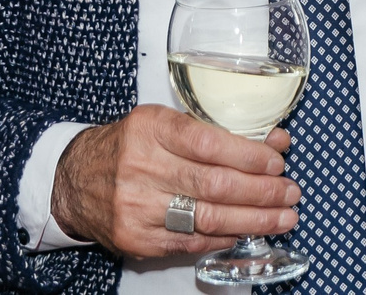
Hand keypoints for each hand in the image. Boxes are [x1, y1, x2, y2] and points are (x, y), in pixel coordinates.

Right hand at [51, 104, 297, 258]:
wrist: (75, 180)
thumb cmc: (129, 146)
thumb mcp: (163, 124)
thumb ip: (215, 131)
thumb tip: (274, 142)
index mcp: (150, 128)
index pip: (208, 142)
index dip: (249, 154)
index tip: (277, 160)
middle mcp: (141, 167)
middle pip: (213, 184)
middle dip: (261, 192)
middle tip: (290, 192)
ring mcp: (137, 207)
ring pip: (206, 218)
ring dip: (253, 220)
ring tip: (283, 217)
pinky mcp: (136, 238)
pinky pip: (190, 241)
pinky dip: (224, 236)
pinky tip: (246, 230)